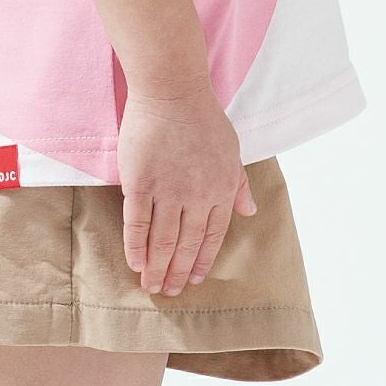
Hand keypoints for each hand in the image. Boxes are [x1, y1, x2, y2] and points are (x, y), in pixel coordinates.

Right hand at [116, 83, 256, 295]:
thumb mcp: (232, 150)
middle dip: (177, 273)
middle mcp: (197, 197)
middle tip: (168, 292)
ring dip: (157, 268)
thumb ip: (238, 183)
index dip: (201, 261)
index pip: (212, 237)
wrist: (172, 92)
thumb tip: (250, 210)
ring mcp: (168, 191)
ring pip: (163, 241)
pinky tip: (135, 262)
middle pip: (186, 245)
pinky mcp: (140, 183)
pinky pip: (137, 223)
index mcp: (221, 190)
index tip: (193, 279)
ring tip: (151, 286)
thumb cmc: (203, 116)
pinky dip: (136, 246)